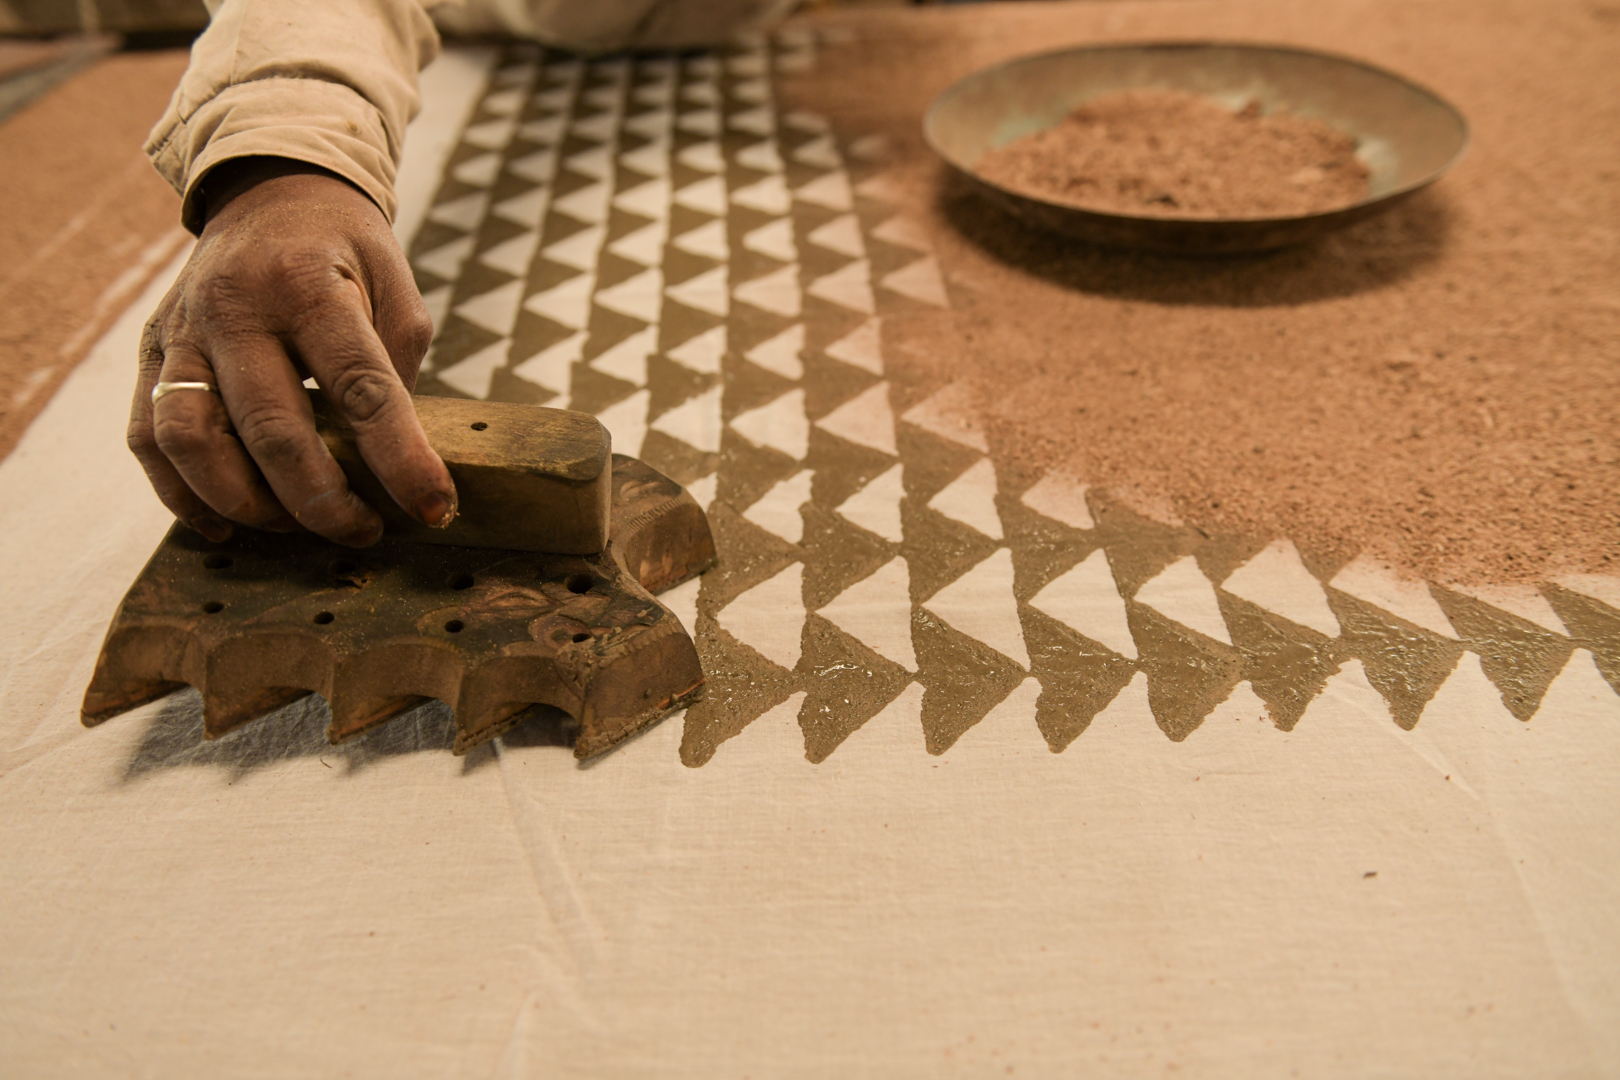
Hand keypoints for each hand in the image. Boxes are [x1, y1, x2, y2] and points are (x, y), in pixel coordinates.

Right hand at [129, 157, 456, 546]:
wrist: (268, 191)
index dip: (401, 458)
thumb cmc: (344, 252)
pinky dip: (181, 495)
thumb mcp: (395, 285)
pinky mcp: (152, 351)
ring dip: (245, 503)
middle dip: (322, 500)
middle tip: (363, 531)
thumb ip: (395, 365)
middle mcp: (235, 307)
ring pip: (191, 440)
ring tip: (294, 528)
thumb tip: (389, 459)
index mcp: (309, 285)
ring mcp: (183, 330)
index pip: (361, 387)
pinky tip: (226, 526)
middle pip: (271, 428)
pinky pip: (148, 438)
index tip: (435, 508)